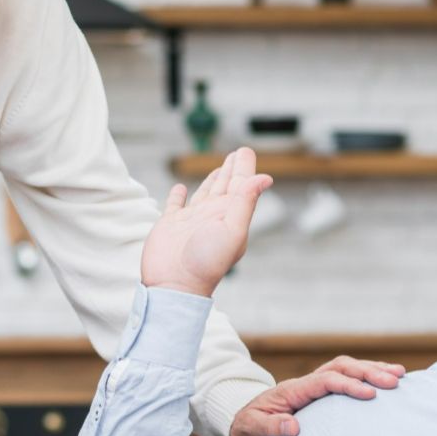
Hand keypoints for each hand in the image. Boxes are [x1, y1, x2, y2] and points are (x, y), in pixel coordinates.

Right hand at [141, 147, 271, 297]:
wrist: (175, 284)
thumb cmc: (205, 262)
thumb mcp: (232, 230)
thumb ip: (246, 202)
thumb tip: (266, 177)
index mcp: (229, 214)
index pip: (241, 185)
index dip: (244, 167)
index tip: (245, 151)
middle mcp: (212, 215)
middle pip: (225, 185)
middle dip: (231, 169)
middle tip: (237, 153)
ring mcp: (191, 219)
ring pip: (204, 193)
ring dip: (212, 179)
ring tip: (218, 168)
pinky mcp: (171, 224)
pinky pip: (175, 204)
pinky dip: (178, 195)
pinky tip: (181, 188)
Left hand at [229, 356, 404, 435]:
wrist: (243, 420)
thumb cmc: (248, 425)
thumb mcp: (251, 428)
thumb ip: (270, 427)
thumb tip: (294, 427)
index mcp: (293, 389)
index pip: (326, 381)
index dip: (348, 385)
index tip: (370, 394)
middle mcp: (306, 382)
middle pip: (341, 367)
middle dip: (368, 371)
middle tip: (394, 380)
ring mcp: (314, 384)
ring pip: (346, 368)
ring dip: (372, 369)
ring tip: (400, 375)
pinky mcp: (321, 391)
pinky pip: (346, 377)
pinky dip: (367, 376)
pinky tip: (387, 381)